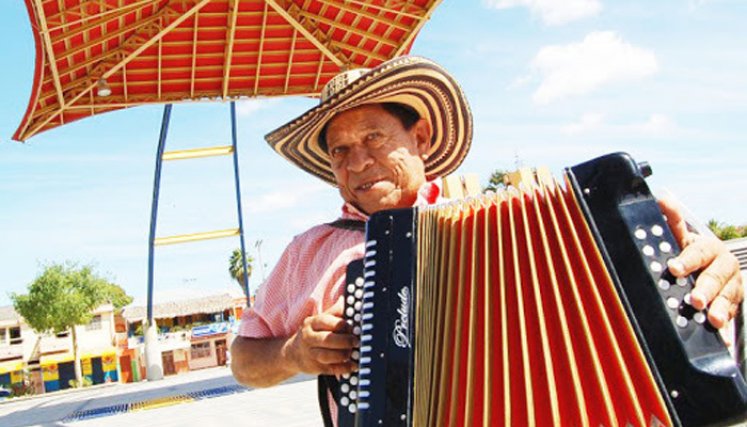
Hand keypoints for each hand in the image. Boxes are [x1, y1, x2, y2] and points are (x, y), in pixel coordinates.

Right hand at [285, 296, 357, 375]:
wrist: (293, 353)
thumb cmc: (313, 334)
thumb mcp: (320, 320)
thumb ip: (334, 312)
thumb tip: (346, 300)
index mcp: (311, 323)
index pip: (326, 321)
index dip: (341, 324)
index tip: (352, 327)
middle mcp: (308, 338)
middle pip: (327, 339)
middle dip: (345, 341)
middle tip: (356, 341)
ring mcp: (310, 354)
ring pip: (327, 356)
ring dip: (343, 354)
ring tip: (352, 352)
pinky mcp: (314, 368)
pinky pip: (331, 369)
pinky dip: (344, 368)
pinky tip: (352, 365)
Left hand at [659, 197, 742, 328]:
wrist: (717, 264)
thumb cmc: (694, 251)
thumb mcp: (683, 237)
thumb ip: (673, 221)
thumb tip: (663, 197)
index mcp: (708, 248)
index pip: (698, 252)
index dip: (686, 260)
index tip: (674, 268)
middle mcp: (724, 266)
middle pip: (715, 278)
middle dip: (705, 289)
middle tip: (695, 299)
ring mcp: (732, 285)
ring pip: (728, 297)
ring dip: (721, 309)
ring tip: (713, 319)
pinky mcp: (736, 303)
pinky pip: (733, 315)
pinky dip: (728, 330)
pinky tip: (723, 340)